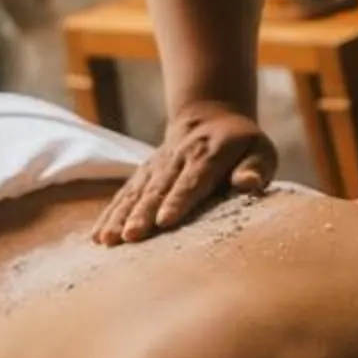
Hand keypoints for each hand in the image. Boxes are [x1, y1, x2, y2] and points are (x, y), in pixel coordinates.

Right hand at [93, 102, 276, 242]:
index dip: (177, 201)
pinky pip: (124, 194)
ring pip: (136, 192)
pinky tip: (98, 236)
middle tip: (131, 238)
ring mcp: (156, 166)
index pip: (192, 181)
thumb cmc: (241, 145)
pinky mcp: (143, 174)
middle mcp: (177, 159)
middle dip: (142, 214)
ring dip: (120, 216)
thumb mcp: (260, 151)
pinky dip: (110, 214)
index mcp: (209, 155)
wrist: (210, 117)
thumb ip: (255, 168)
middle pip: (158, 189)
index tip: (164, 222)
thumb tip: (248, 183)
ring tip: (107, 240)